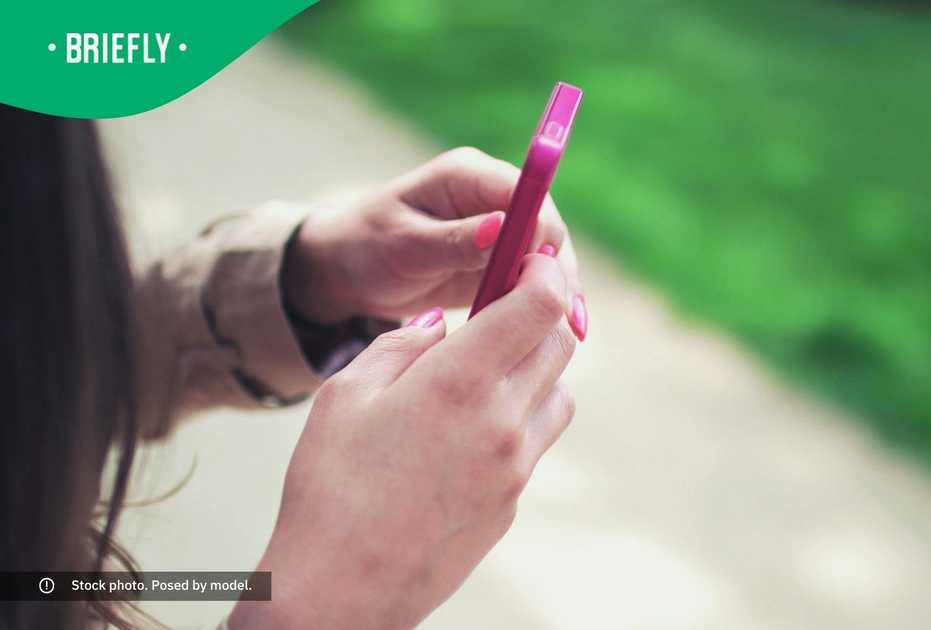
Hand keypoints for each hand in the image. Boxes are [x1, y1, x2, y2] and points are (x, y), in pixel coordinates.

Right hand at [230, 254, 578, 629]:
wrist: (341, 592)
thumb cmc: (329, 487)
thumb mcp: (345, 395)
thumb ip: (403, 345)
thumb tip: (442, 324)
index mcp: (460, 381)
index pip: (540, 304)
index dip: (546, 270)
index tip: (534, 257)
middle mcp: (503, 421)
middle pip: (561, 343)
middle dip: (541, 314)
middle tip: (505, 307)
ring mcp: (516, 467)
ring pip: (559, 393)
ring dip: (537, 368)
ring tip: (485, 373)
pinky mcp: (513, 502)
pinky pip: (536, 442)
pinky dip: (521, 418)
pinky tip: (471, 429)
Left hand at [282, 147, 586, 338]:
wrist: (348, 266)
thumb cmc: (366, 245)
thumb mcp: (404, 245)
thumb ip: (454, 239)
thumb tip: (502, 227)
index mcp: (469, 175)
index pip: (528, 195)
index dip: (542, 235)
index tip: (541, 278)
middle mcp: (493, 196)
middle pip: (548, 229)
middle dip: (557, 272)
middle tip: (565, 319)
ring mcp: (501, 229)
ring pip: (548, 259)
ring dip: (557, 294)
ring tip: (570, 335)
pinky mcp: (501, 260)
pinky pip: (533, 281)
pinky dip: (543, 306)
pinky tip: (555, 337)